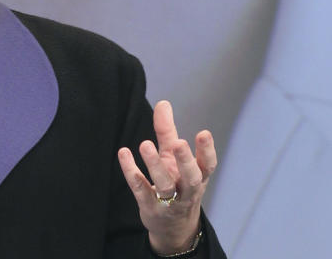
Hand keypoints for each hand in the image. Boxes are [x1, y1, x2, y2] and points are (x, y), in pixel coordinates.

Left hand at [117, 100, 216, 255]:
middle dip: (185, 161)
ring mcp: (169, 202)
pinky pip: (141, 190)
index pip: (208, 165)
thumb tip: (163, 103)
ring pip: (165, 186)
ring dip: (155, 166)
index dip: (207, 151)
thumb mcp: (173, 158)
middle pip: (190, 178)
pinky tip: (124, 153)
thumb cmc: (176, 183)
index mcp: (198, 177)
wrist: (172, 228)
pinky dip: (132, 172)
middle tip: (179, 143)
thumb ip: (167, 132)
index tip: (203, 132)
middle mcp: (186, 191)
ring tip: (145, 144)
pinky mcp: (150, 207)